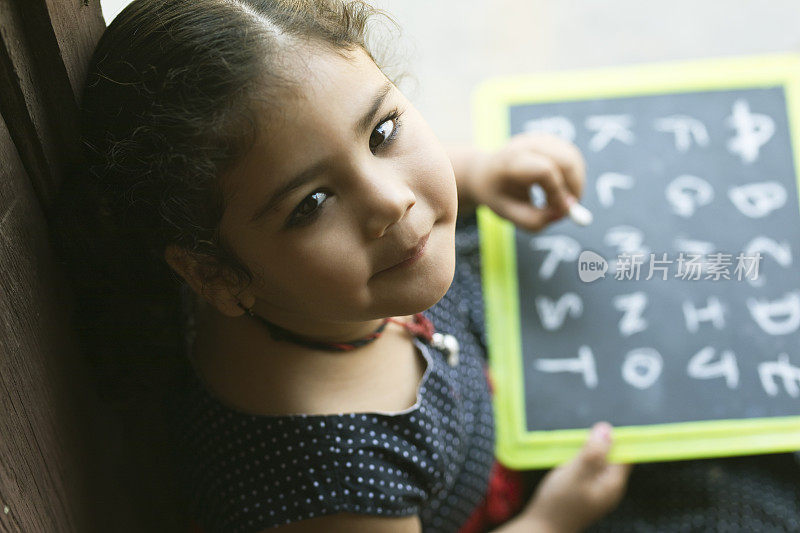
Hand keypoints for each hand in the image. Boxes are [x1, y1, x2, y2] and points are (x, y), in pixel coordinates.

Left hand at [468, 132, 584, 231]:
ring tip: (561, 198)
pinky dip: (574, 174)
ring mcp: (539, 138)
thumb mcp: (509, 214)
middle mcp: (525, 144)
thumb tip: (563, 213)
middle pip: (565, 160)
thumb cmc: (497, 195)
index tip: (562, 212)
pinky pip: (572, 156)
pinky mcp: (550, 139)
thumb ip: (534, 220)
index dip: (558, 192)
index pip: (545, 170)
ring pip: (573, 157)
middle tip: (572, 207)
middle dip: (575, 186)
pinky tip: (559, 186)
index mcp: (509, 162)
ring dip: (576, 181)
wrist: (485, 172)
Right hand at [521, 422, 631, 532]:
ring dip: (583, 455)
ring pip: (596, 462)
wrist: (541, 528)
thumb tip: (606, 429)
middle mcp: (609, 488)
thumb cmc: (558, 503)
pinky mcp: (584, 491)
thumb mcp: (576, 473)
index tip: (595, 431)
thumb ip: (593, 452)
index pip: (625, 453)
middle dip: (595, 446)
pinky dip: (577, 464)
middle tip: (576, 450)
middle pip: (610, 456)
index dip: (613, 439)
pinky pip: (586, 470)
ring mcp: (596, 491)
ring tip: (568, 463)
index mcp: (614, 484)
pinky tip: (564, 468)